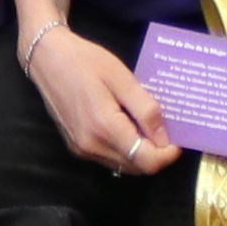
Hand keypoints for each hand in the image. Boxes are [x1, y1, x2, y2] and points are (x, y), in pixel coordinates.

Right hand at [20, 24, 172, 175]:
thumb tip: (165, 138)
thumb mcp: (122, 79)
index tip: (178, 138)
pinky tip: (129, 127)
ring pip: (123, 165)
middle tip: (166, 130)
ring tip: (148, 126)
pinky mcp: (76, 146)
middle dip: (156, 154)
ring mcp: (81, 149)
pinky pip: (109, 158)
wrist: (47, 58)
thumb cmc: (86, 61)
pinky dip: (125, 149)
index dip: (167, 155)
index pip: (146, 161)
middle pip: (136, 167)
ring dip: (141, 153)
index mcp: (105, 129)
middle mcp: (92, 146)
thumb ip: (145, 110)